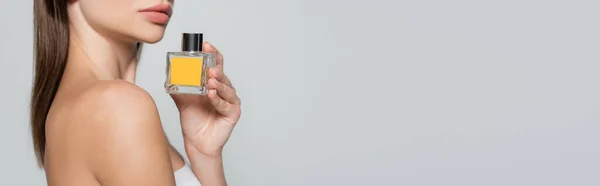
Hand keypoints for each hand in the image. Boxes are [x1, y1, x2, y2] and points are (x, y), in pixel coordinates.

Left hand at [170, 42, 240, 157]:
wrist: (196, 142)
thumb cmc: (193, 121)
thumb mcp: (182, 101)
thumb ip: (178, 88)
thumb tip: (169, 75)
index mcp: (214, 84)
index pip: (216, 64)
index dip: (212, 54)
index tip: (206, 45)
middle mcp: (224, 91)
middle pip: (223, 74)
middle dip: (216, 68)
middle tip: (209, 65)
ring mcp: (230, 102)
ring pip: (226, 89)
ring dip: (219, 83)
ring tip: (211, 79)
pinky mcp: (233, 114)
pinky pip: (226, 104)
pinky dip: (218, 99)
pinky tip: (211, 95)